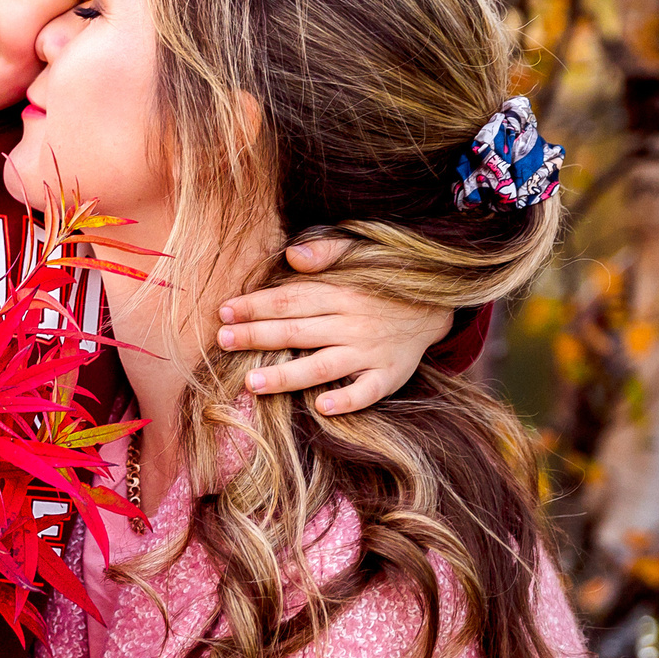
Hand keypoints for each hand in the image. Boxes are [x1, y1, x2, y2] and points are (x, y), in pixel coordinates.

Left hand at [216, 237, 452, 414]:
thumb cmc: (385, 279)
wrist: (436, 305)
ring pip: (324, 366)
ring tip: (252, 382)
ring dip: (288, 375)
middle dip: (258, 336)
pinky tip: (321, 407)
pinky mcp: (390, 375)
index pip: (290, 299)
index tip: (225, 311)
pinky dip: (347, 399)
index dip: (256, 305)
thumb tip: (292, 256)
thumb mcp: (361, 251)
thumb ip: (326, 251)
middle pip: (298, 331)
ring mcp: (371, 351)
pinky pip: (368, 391)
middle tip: (222, 341)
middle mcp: (352, 323)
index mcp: (341, 292)